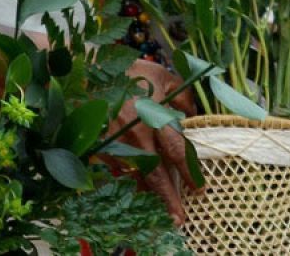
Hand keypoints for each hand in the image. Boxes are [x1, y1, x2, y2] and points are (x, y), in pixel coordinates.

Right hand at [107, 59, 197, 221]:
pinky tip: (139, 191)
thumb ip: (183, 98)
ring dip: (149, 196)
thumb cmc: (133, 73)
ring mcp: (115, 141)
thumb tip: (192, 119)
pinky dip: (130, 181)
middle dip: (168, 198)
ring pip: (135, 176)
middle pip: (154, 172)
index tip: (199, 188)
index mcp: (153, 114)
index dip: (188, 171)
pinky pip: (118, 170)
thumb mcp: (165, 77)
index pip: (175, 149)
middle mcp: (134, 132)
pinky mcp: (102, 145)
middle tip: (179, 219)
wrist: (91, 70)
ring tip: (161, 212)